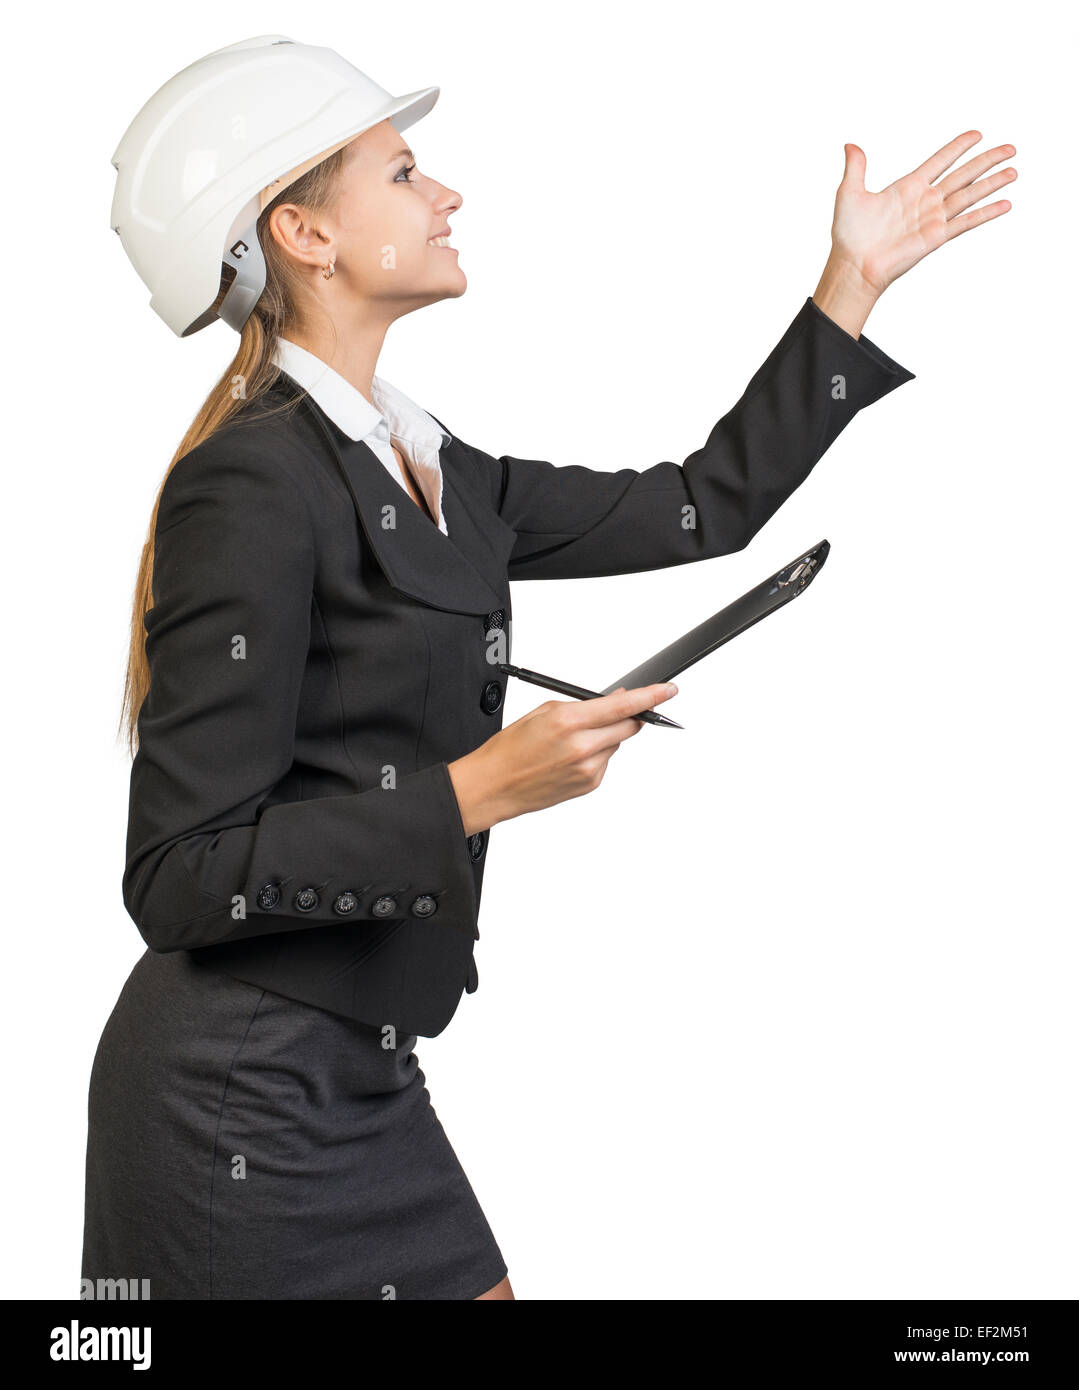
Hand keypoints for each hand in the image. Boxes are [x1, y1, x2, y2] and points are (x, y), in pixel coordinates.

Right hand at [447, 683, 678, 835]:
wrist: (495, 785)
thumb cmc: (511, 748)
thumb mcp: (544, 712)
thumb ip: (583, 705)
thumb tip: (614, 700)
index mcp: (570, 721)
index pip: (623, 706)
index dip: (651, 696)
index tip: (668, 690)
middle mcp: (583, 747)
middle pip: (629, 726)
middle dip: (628, 716)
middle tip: (616, 712)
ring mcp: (588, 769)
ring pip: (616, 744)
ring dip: (606, 736)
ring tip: (572, 742)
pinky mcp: (590, 784)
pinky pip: (605, 761)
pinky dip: (596, 755)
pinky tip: (570, 758)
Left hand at [826, 130, 1017, 299]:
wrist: (854, 265)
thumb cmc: (849, 235)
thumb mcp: (849, 194)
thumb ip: (856, 167)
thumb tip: (850, 145)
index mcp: (908, 187)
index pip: (940, 160)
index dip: (958, 147)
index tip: (977, 134)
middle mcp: (925, 200)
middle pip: (963, 174)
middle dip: (987, 161)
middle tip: (1011, 148)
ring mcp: (933, 218)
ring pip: (970, 195)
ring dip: (992, 182)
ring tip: (1014, 171)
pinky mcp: (936, 237)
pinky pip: (966, 222)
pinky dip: (986, 213)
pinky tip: (1005, 204)